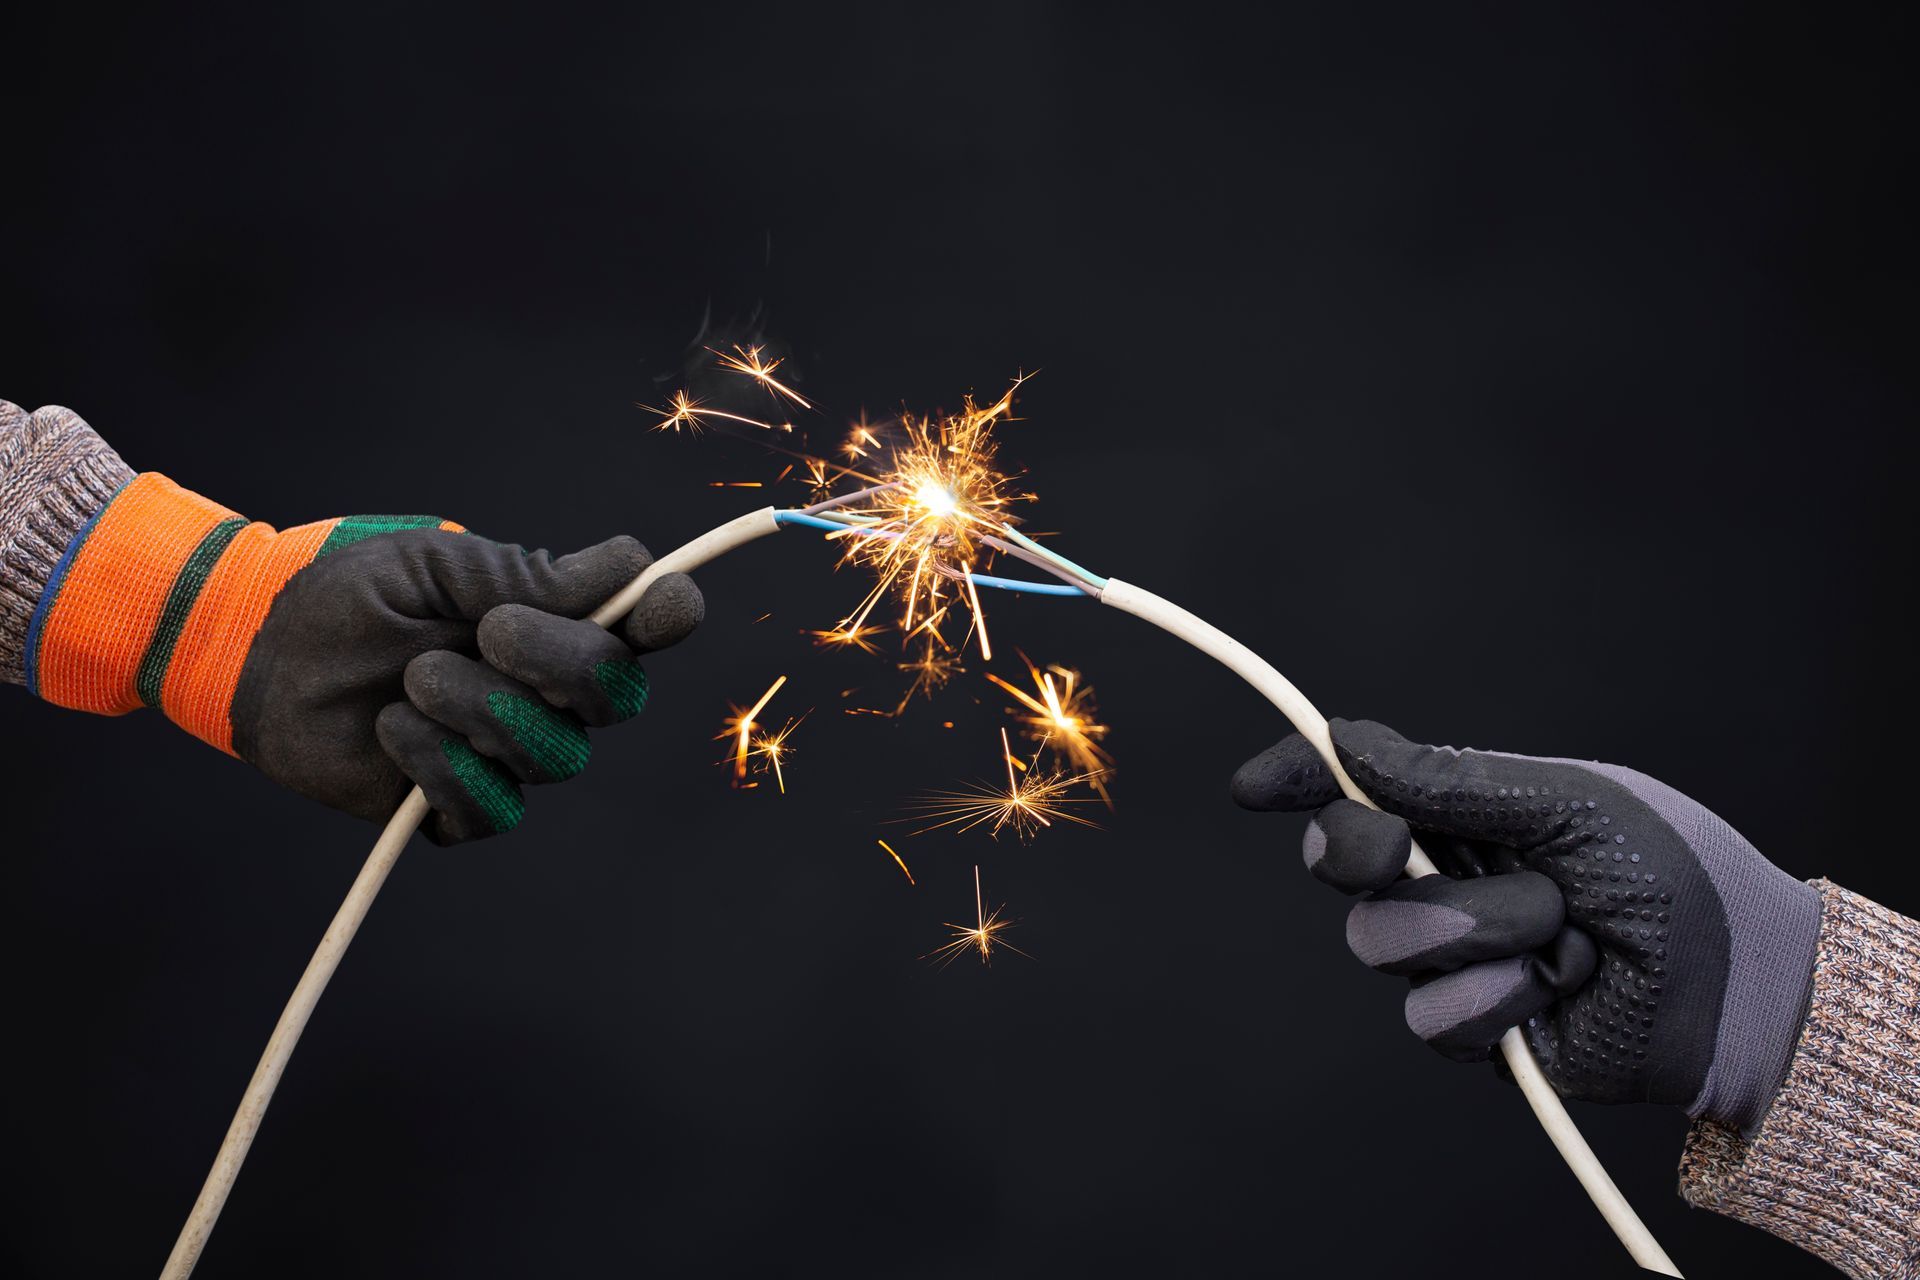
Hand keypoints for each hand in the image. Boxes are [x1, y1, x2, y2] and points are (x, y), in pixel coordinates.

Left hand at [232, 526, 701, 843]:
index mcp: (557, 624)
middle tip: (488, 630)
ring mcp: (511, 755)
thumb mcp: (443, 568)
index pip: (645, 628)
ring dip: (480, 709)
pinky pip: (493, 808)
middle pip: (616, 695)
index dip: (667, 618)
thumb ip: (532, 577)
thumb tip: (637, 565)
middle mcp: (551, 695)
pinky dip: (442, 767)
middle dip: (559, 661)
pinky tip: (395, 729)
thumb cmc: (355, 595)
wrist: (266, 652)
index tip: (664, 604)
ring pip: (553, 755)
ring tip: (412, 678)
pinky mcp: (461, 808)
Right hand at [1232, 719, 1821, 1129]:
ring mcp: (1451, 954)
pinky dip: (1503, 998)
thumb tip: (1349, 743)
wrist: (1737, 983)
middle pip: (1341, 867)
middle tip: (1414, 853)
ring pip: (1384, 944)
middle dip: (1373, 856)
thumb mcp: (1564, 802)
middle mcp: (1442, 877)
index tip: (1254, 789)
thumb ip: (1452, 781)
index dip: (1299, 782)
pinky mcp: (1472, 1026)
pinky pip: (1432, 1017)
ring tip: (1563, 930)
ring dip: (1482, 930)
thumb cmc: (1669, 872)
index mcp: (1461, 810)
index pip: (1354, 789)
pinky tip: (1561, 988)